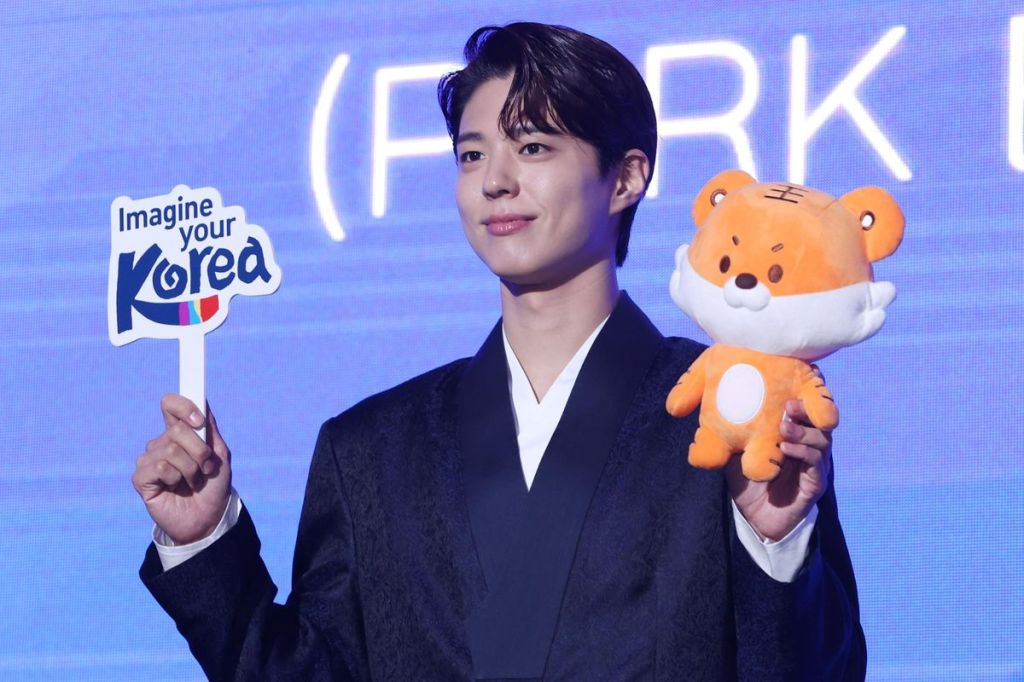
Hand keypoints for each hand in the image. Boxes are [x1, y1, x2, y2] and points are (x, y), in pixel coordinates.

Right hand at [132, 394, 231, 544]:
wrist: (209, 517)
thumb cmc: (214, 486)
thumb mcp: (220, 454)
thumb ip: (210, 429)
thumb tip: (202, 401)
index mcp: (179, 433)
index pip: (170, 405)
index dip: (183, 406)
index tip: (199, 421)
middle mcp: (161, 444)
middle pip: (177, 430)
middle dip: (199, 451)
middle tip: (205, 469)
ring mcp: (149, 461)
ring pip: (171, 450)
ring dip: (191, 469)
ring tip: (192, 481)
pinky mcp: (141, 479)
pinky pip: (160, 468)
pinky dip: (176, 478)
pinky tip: (175, 488)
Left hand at [727, 398, 832, 541]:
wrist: (755, 518)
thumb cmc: (748, 481)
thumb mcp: (737, 452)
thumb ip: (733, 434)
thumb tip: (715, 409)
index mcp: (794, 434)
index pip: (806, 410)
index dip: (804, 396)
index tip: (791, 384)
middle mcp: (809, 446)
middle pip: (819, 421)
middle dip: (806, 410)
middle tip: (790, 404)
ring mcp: (815, 464)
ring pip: (821, 441)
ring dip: (803, 432)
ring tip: (784, 427)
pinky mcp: (816, 483)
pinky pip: (816, 464)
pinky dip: (803, 453)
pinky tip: (786, 448)